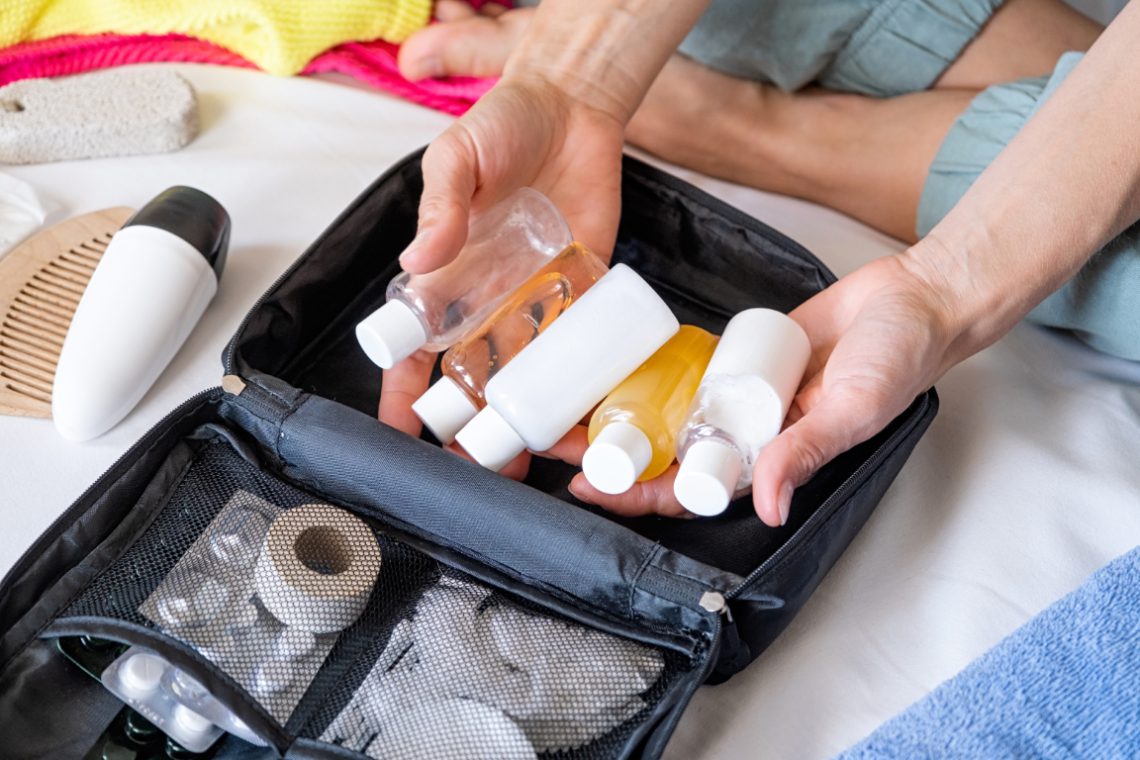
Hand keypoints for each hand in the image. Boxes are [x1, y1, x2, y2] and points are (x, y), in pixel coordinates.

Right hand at [377, 65, 625, 449]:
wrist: (573, 106)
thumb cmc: (502, 124)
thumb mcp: (457, 156)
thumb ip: (440, 206)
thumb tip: (419, 259)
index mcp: (444, 277)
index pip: (413, 350)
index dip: (403, 395)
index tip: (399, 436)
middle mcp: (486, 299)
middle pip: (470, 378)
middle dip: (469, 426)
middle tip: (477, 466)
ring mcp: (533, 299)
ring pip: (524, 376)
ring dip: (524, 418)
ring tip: (530, 460)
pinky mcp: (580, 289)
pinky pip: (577, 345)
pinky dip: (578, 381)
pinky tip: (581, 414)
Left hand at [568, 253, 963, 525]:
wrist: (913, 298)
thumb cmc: (898, 360)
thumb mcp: (853, 410)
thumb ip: (808, 452)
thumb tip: (770, 505)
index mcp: (770, 460)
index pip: (692, 491)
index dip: (638, 495)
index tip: (587, 488)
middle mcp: (747, 432)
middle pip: (666, 456)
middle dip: (611, 457)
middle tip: (554, 445)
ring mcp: (739, 393)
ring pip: (669, 414)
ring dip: (622, 415)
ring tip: (569, 409)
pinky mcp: (738, 355)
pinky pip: (688, 370)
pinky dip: (653, 374)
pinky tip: (613, 369)